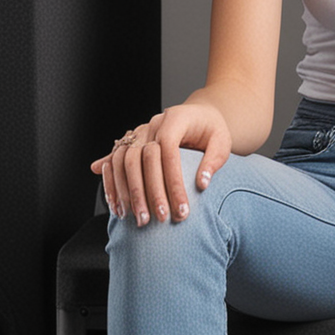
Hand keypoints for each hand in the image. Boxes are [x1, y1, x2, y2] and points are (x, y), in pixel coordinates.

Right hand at [90, 103, 232, 225]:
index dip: (173, 181)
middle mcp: (153, 124)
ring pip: (123, 160)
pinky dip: (112, 184)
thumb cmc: (211, 131)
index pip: (169, 151)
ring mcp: (138, 133)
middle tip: (159, 219)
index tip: (181, 208)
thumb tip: (202, 184)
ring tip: (136, 218)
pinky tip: (116, 206)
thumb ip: (214, 161)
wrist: (198, 116)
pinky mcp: (130, 143)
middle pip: (142, 157)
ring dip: (127, 191)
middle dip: (149, 191)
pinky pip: (114, 162)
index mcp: (176, 119)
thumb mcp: (222, 142)